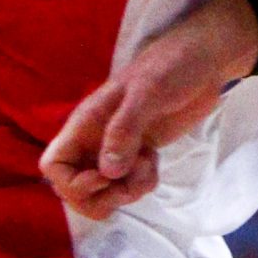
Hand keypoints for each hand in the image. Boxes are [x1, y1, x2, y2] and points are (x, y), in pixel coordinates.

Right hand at [40, 0, 256, 218]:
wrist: (204, 59)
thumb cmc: (172, 66)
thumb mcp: (148, 92)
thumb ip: (125, 129)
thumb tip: (108, 172)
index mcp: (87, 123)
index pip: (53, 165)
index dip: (71, 183)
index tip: (103, 178)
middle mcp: (95, 139)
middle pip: (75, 188)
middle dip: (100, 197)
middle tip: (127, 185)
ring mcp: (118, 148)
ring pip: (104, 191)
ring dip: (125, 192)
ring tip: (147, 168)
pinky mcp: (140, 154)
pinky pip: (128, 184)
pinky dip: (141, 184)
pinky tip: (155, 163)